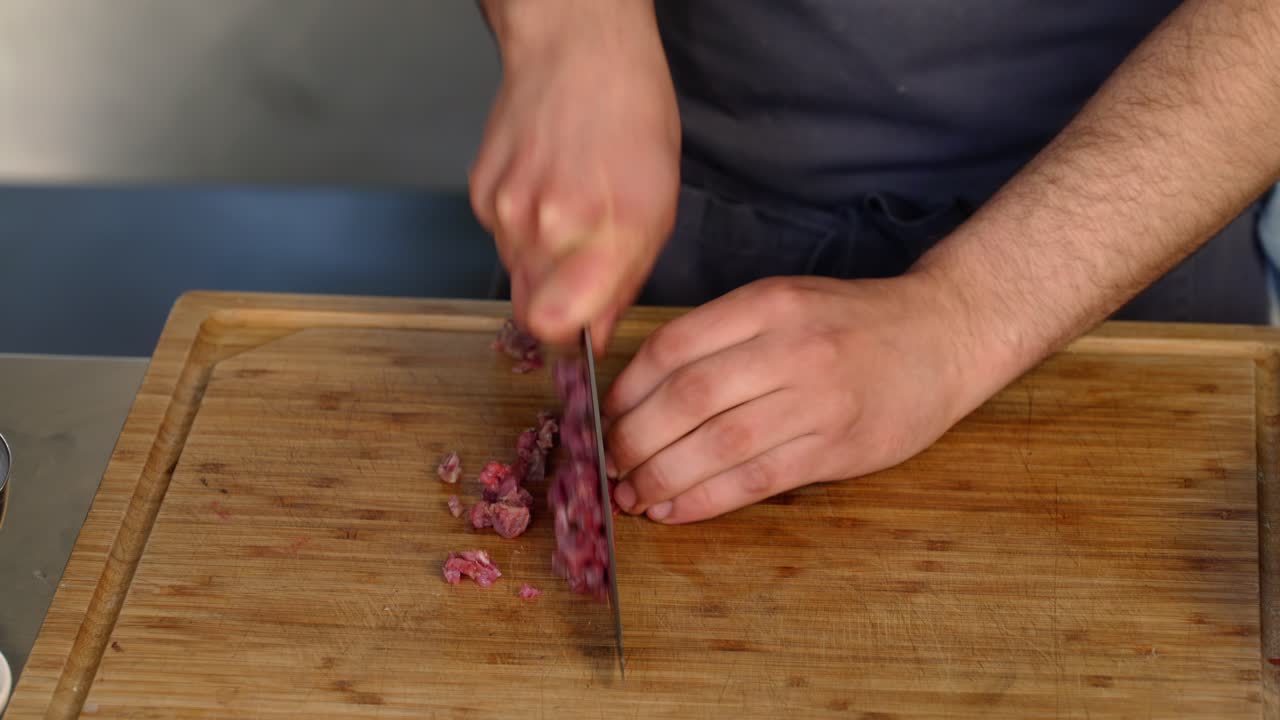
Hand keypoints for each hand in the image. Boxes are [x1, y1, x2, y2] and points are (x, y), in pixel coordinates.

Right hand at [470, 0, 680, 347]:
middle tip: (581, 270)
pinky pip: (498, 239)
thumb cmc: (630, 118)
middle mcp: (547, 225)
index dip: (568, 338)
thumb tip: (596, 333)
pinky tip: (545, 190)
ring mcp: (505, 209)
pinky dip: (520, 229)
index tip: (583, 332)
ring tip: (570, 212)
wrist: (578, 52)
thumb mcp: (658, 205)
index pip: (555, 325)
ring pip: (515, 275)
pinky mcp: (480, 193)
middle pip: (530, 311)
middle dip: (556, 305)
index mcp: (604, 231)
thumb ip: (626, 280)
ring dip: (541, 263)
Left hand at [602, 273, 994, 523]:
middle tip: (609, 465)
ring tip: (632, 497)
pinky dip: (707, 500)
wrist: (944, 335)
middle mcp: (789, 348)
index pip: (673, 348)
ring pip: (719, 445)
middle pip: (688, 400)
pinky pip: (758, 480)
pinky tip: (676, 510)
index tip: (604, 419)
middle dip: (635, 440)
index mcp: (766, 304)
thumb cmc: (852, 323)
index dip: (626, 392)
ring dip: (663, 478)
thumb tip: (643, 392)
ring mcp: (817, 400)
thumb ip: (721, 336)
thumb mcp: (784, 301)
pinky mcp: (839, 447)